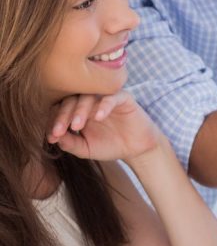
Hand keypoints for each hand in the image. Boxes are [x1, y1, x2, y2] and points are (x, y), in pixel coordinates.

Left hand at [46, 91, 160, 162]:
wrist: (136, 149)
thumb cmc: (110, 146)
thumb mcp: (86, 149)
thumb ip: (70, 144)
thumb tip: (54, 138)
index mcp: (78, 111)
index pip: (61, 108)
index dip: (54, 121)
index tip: (51, 137)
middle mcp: (90, 101)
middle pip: (71, 100)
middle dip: (63, 116)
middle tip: (59, 131)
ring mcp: (106, 98)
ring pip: (89, 96)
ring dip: (80, 110)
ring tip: (77, 126)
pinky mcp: (123, 98)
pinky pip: (112, 97)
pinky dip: (104, 106)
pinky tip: (99, 118)